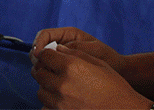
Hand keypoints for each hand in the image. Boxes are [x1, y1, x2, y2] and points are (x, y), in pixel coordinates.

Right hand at [31, 27, 123, 68]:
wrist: (117, 70)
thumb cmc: (108, 58)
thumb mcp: (92, 50)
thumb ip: (73, 47)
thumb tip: (54, 50)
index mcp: (69, 35)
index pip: (45, 35)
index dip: (38, 44)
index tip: (37, 55)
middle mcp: (62, 44)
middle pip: (40, 47)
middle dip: (37, 57)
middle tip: (40, 68)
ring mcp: (62, 56)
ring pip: (43, 59)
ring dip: (41, 66)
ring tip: (47, 75)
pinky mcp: (63, 67)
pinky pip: (49, 68)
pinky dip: (48, 73)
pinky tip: (52, 80)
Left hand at [32, 44, 150, 109]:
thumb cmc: (114, 87)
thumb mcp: (98, 63)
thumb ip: (75, 54)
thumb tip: (58, 49)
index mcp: (70, 67)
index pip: (44, 55)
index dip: (47, 54)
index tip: (52, 57)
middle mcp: (61, 84)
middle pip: (38, 73)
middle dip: (45, 69)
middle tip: (54, 71)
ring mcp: (59, 103)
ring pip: (40, 91)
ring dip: (46, 87)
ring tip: (60, 87)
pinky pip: (45, 107)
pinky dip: (50, 103)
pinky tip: (63, 101)